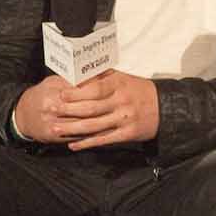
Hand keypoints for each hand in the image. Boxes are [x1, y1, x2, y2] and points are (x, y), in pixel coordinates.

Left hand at [14, 71, 159, 148]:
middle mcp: (121, 101)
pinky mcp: (127, 134)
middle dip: (68, 110)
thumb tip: (79, 71)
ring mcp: (124, 119)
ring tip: (55, 129)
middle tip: (51, 111)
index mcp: (119, 85)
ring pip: (94, 125)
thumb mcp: (123, 78)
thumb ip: (102, 76)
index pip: (93, 89)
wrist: (165, 107)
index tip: (60, 94)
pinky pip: (104, 139)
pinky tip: (73, 145)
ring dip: (72, 129)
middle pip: (90, 108)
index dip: (75, 93)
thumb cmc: (139, 90)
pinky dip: (87, 143)